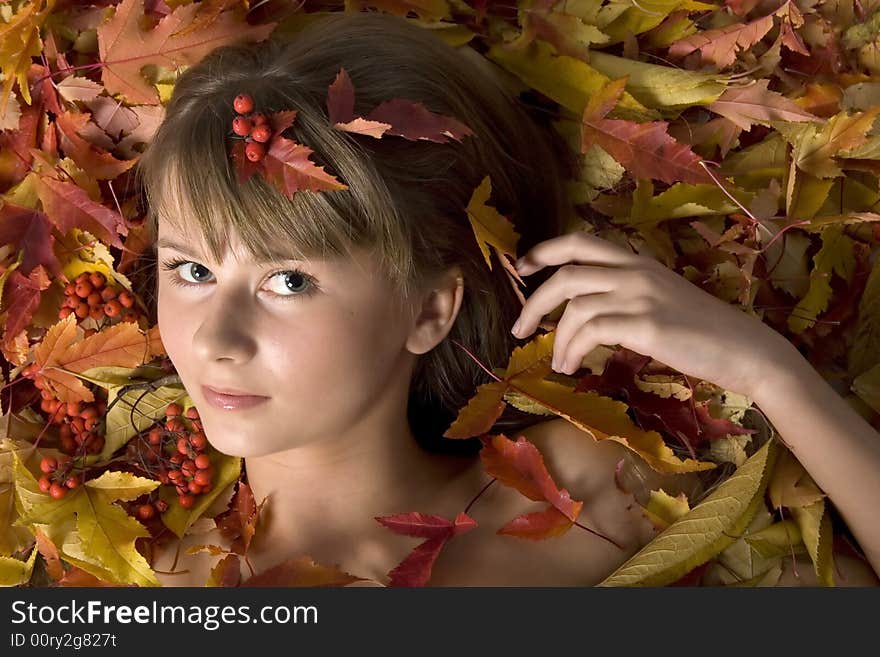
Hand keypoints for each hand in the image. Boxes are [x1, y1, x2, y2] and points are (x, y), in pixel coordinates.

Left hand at [510, 231, 797, 399]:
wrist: (746, 349)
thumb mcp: (660, 300)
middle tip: (518, 329)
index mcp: (638, 261)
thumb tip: (583, 316)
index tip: (522, 267)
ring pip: (575, 307)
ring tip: (559, 364)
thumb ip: (623, 297)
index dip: (545, 251)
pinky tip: (572, 367)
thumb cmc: (703, 331)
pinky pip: (590, 332)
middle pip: (566, 274)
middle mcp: (635, 271)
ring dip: (557, 339)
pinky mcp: (644, 324)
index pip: (580, 242)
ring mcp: (640, 295)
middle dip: (534, 302)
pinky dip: (573, 350)